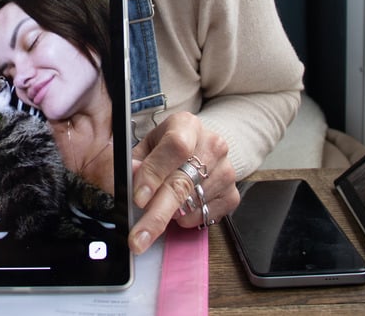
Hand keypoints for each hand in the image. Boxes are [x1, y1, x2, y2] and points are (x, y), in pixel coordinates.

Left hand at [128, 112, 238, 253]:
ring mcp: (226, 170)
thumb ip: (134, 162)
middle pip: (184, 183)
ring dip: (170, 214)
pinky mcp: (233, 193)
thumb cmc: (166, 150)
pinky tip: (181, 206)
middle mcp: (212, 145)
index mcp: (186, 126)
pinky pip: (206, 217)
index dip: (156, 173)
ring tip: (161, 203)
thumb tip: (132, 177)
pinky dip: (187, 219)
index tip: (138, 198)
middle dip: (157, 215)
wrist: (199, 150)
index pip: (175, 147)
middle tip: (138, 239)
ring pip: (193, 205)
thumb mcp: (146, 148)